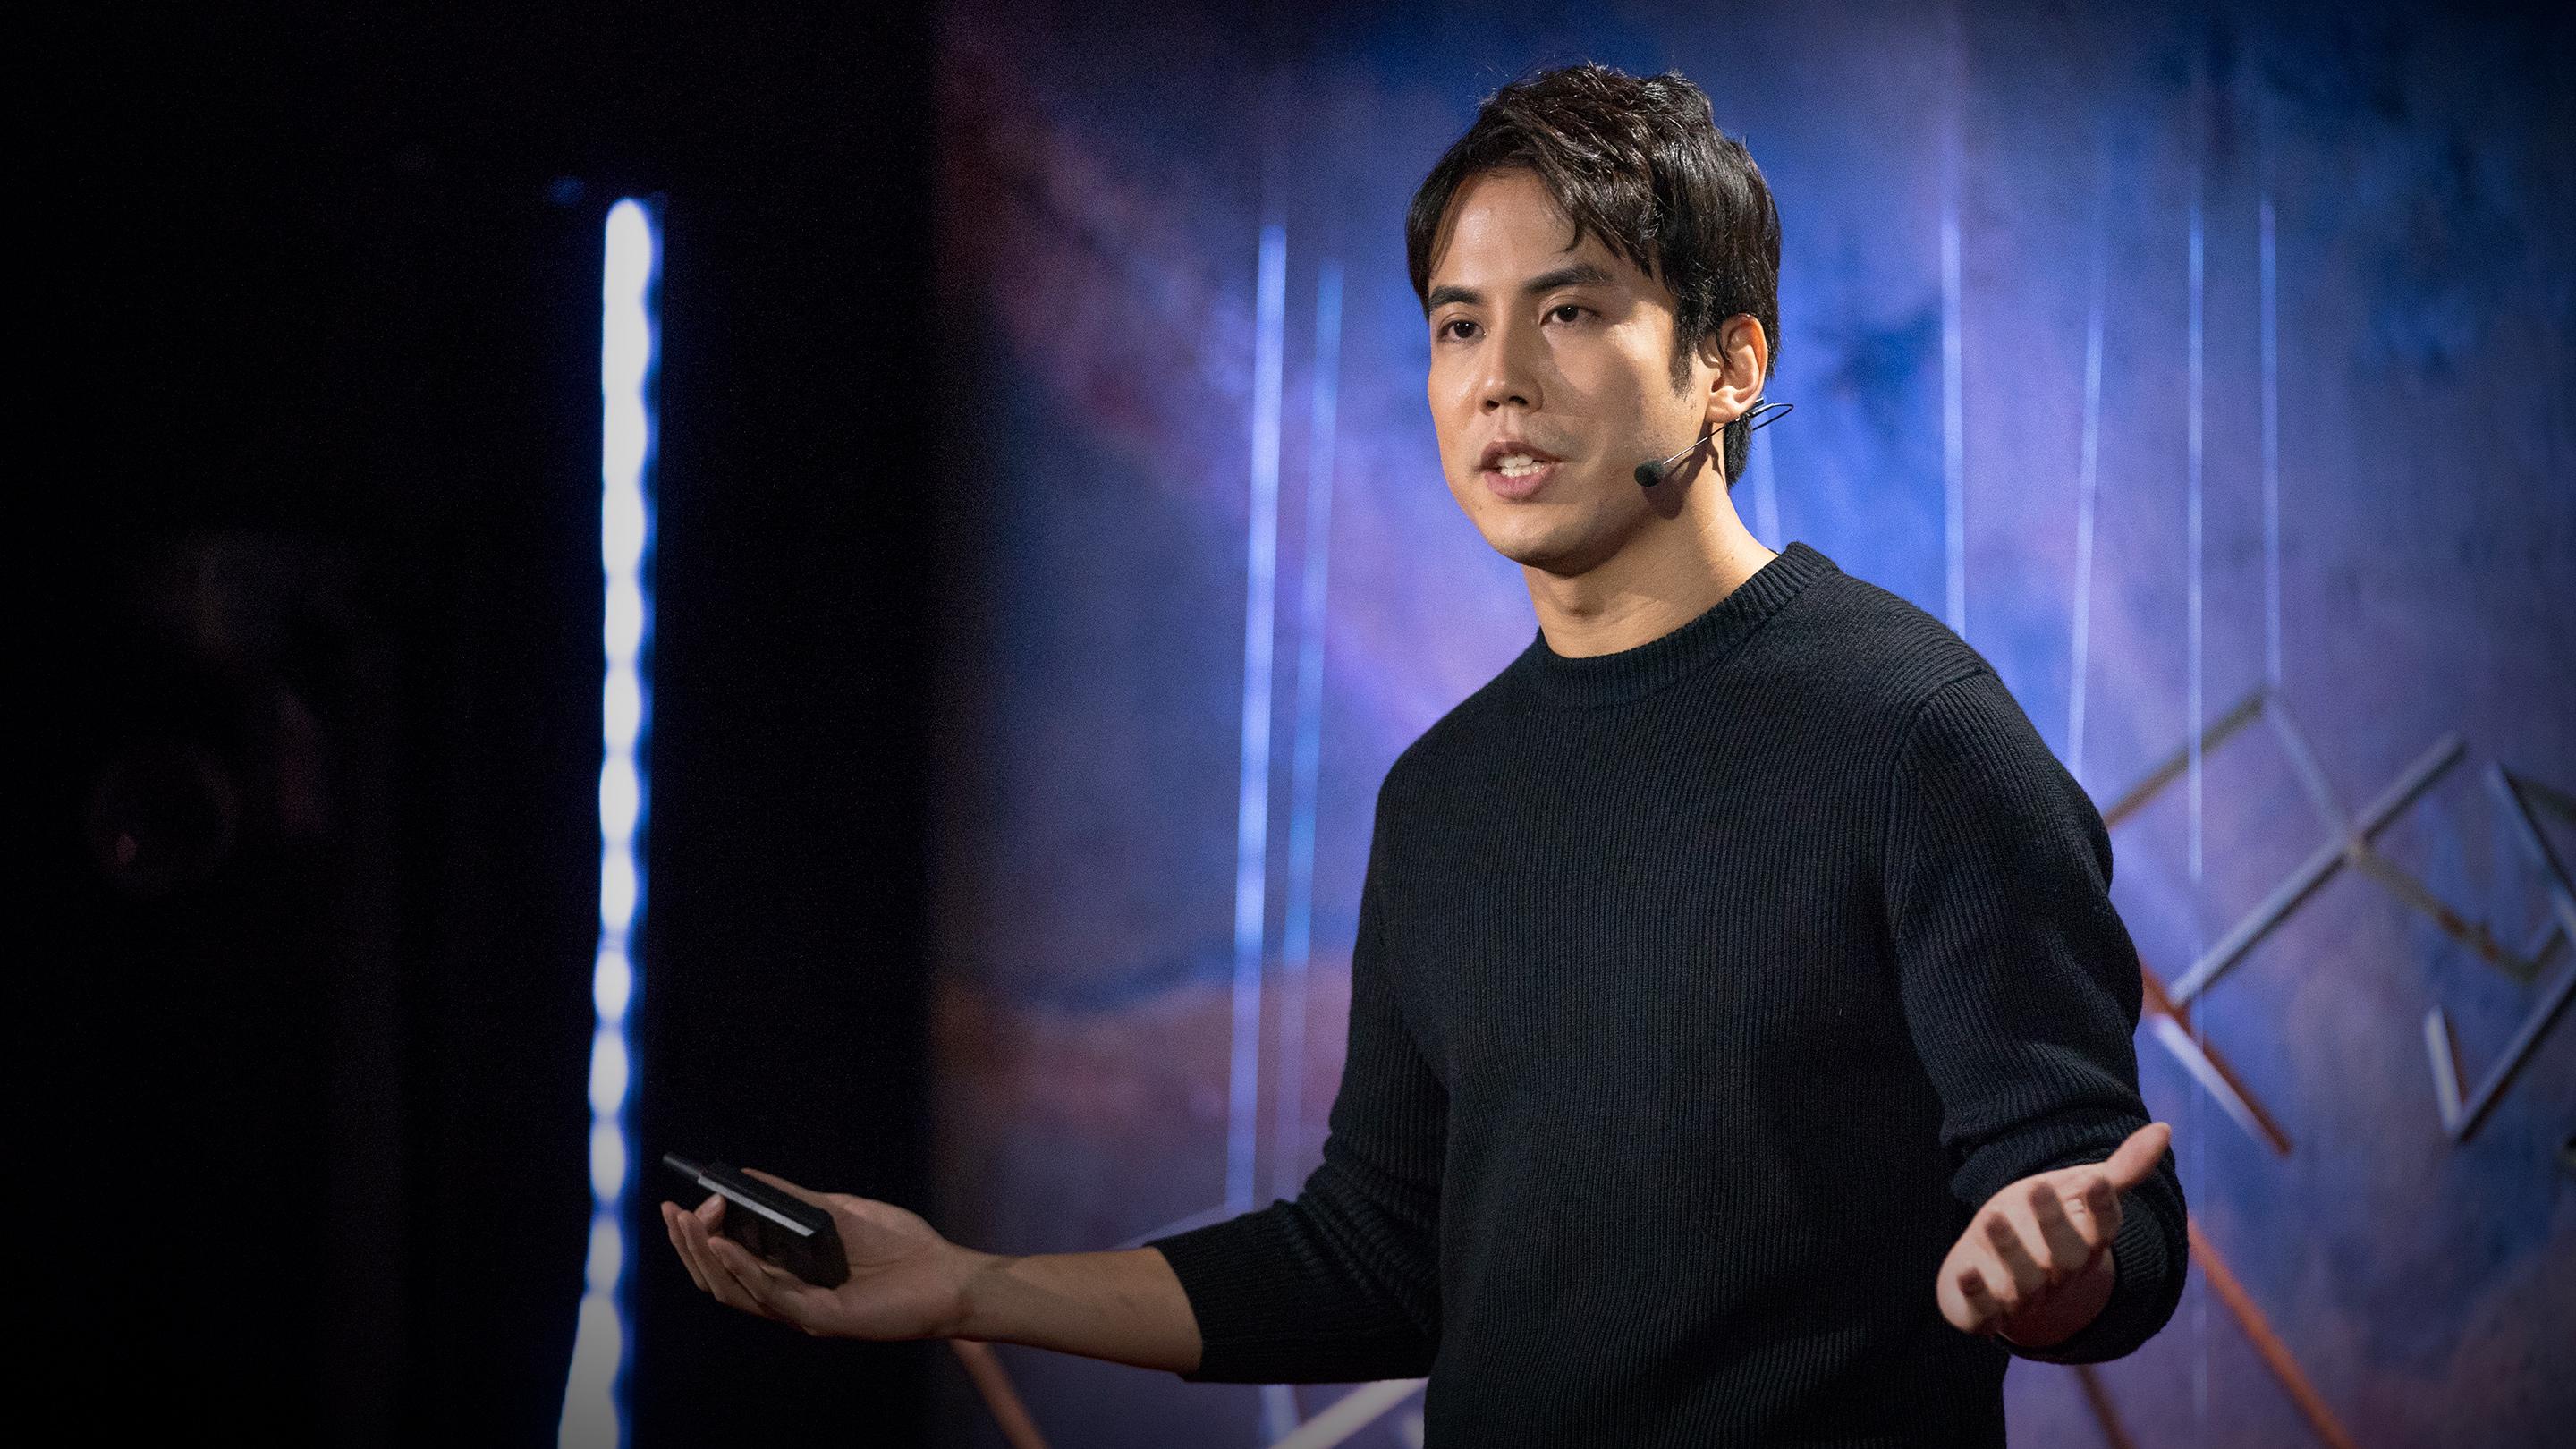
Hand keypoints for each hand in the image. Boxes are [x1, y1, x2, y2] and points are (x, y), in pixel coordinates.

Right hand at [662, 1171, 982, 1339]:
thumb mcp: (836, 1211)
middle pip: (720, 1280)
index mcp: (787, 1276)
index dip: (701, 1236)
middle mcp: (788, 1299)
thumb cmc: (899, 1245)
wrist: (947, 1273)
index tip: (686, 1203)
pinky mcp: (822, 1320)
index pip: (727, 1264)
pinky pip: (773, 1296)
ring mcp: (802, 1312)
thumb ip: (791, 1200)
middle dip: (690, 1246)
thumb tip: (743, 1177)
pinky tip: (728, 1245)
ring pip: (736, 1292)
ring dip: (708, 1256)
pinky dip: (746, 1269)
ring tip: (690, 1223)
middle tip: (671, 1213)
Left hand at [1935, 1121, 2169, 1348]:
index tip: (2097, 1180)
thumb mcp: (2079, 1193)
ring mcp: (2026, 1296)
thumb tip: (2165, 1127)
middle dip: (2053, 1223)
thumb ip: (2121, 1168)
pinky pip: (1986, 1311)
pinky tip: (1964, 1272)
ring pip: (2024, 1281)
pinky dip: (1975, 1295)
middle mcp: (2061, 1273)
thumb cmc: (2049, 1227)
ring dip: (2009, 1251)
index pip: (2103, 1228)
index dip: (2101, 1207)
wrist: (2012, 1285)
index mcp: (2088, 1243)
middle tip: (2037, 1186)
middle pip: (2067, 1255)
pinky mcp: (1989, 1312)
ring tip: (1991, 1216)